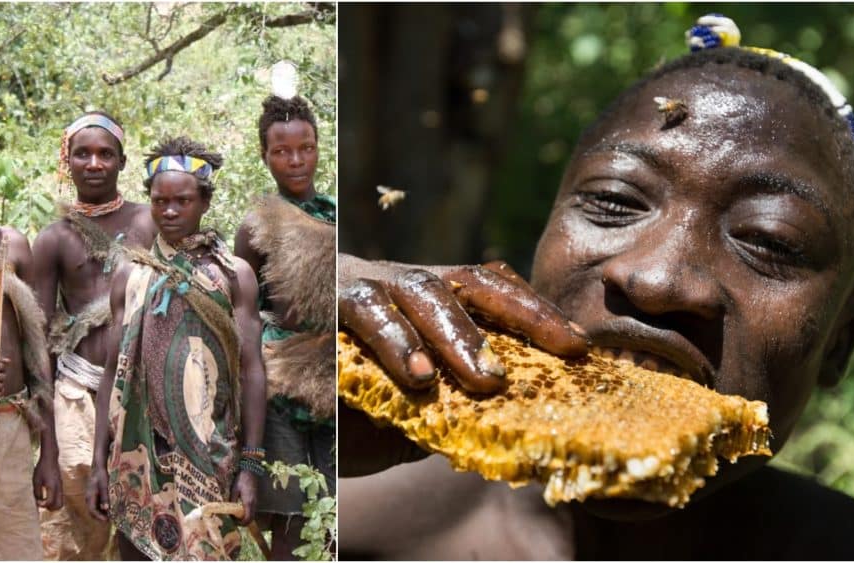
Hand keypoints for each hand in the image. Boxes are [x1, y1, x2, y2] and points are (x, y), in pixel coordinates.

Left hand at [33, 449, 63, 509]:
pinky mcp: (61, 485)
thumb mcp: (36, 481)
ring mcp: (61, 487)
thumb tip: (39, 502)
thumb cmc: (42, 469)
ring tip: (44, 500)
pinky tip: (47, 495)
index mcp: (52, 486)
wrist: (50, 458)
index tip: (37, 501)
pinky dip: (54, 500)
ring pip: (61, 502)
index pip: (50, 502)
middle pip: (59, 505)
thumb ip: (37, 492)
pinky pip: (60, 497)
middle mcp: (58, 488)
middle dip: (50, 508)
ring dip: (53, 505)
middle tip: (42, 503)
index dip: (43, 505)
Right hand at [85, 463, 109, 520]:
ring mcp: (90, 498)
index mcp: (90, 496)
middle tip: (110, 520)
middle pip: (92, 512)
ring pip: (94, 509)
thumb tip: (106, 509)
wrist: (98, 468)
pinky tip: (109, 509)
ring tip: (111, 516)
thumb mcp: (104, 485)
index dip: (99, 517)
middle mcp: (88, 498)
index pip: (92, 510)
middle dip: (100, 517)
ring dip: (101, 513)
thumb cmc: (101, 475)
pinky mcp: (93, 496)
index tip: (107, 520)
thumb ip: (105, 497)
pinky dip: (102, 509)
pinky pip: (96, 505)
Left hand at [231, 471, 256, 524]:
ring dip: (244, 518)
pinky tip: (238, 510)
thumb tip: (228, 510)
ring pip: (251, 516)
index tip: (232, 521)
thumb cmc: (242, 479)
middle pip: (250, 519)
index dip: (240, 523)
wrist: (251, 471)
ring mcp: (256, 502)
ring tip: (234, 515)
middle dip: (242, 522)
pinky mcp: (255, 500)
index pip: (247, 518)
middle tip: (232, 519)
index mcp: (248, 502)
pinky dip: (246, 514)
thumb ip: (232, 500)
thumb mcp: (234, 489)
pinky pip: (251, 511)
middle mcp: (254, 503)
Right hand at [337, 253, 588, 476]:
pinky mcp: (325, 302)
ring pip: (418, 290)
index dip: (536, 311)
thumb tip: (511, 433)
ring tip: (486, 377)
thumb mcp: (412, 413)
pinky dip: (394, 343)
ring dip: (456, 333)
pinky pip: (363, 313)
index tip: (581, 347)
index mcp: (428, 303)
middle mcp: (400, 284)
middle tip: (563, 352)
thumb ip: (451, 414)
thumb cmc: (348, 400)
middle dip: (520, 314)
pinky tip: (418, 378)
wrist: (271, 383)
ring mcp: (363, 286)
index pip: (491, 291)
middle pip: (468, 281)